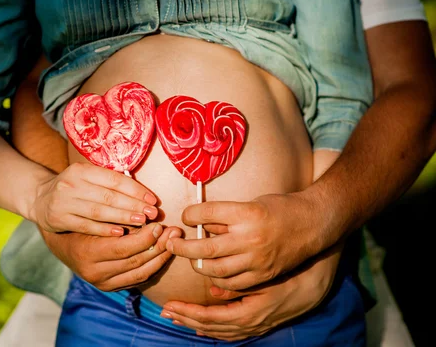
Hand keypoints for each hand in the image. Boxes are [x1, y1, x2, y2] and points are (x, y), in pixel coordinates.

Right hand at [30, 162, 159, 235]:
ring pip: (98, 211)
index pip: (114, 179)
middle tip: (152, 213)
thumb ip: (109, 182)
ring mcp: (64, 202)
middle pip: (108, 196)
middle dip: (133, 205)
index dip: (135, 189)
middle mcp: (71, 183)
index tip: (152, 200)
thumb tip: (141, 193)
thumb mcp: (87, 177)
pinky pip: (85, 225)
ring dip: (122, 217)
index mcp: (82, 170)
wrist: (40, 198)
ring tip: (140, 222)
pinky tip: (119, 232)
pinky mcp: (58, 218)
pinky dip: (103, 229)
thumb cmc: (73, 188)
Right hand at [45, 222, 182, 290]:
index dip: (145, 237)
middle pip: (135, 262)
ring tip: (173, 241)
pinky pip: (138, 279)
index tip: (159, 224)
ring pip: (140, 273)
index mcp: (88, 253)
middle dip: (159, 246)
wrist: (62, 242)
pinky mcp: (110, 287)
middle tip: (174, 231)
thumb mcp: (93, 216)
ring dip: (161, 257)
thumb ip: (117, 218)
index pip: (124, 248)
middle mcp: (94, 272)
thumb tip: (148, 216)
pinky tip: (164, 252)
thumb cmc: (80, 221)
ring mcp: (102, 283)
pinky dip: (154, 266)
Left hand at [159, 244, 341, 340]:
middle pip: (211, 327)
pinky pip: (230, 331)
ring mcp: (255, 326)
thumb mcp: (264, 276)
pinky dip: (213, 329)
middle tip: (166, 311)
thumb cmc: (289, 273)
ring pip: (219, 331)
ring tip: (177, 317)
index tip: (171, 304)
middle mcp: (251, 325)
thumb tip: (214, 290)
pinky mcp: (258, 322)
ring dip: (196, 323)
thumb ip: (239, 284)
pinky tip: (202, 327)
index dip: (188, 312)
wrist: (316, 281)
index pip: (210, 318)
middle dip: (186, 319)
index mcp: (250, 313)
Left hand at [167, 193, 322, 289]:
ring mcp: (257, 259)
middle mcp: (250, 237)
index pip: (206, 214)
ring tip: (190, 258)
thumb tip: (199, 224)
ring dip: (197, 265)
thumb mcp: (251, 203)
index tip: (185, 216)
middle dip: (182, 248)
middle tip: (171, 244)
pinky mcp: (263, 274)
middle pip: (205, 248)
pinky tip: (211, 271)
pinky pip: (232, 283)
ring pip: (215, 269)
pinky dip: (217, 279)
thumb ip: (225, 217)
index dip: (189, 215)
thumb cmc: (280, 208)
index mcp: (247, 212)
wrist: (314, 223)